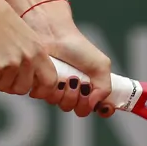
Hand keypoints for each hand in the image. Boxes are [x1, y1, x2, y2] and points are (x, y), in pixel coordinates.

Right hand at [0, 0, 57, 98]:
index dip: (41, 89)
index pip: (50, 81)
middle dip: (10, 84)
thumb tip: (30, 82)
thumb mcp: (26, 38)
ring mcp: (12, 63)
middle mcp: (29, 59)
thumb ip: (32, 58)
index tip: (32, 90)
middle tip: (0, 71)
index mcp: (39, 51)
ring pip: (4, 87)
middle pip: (23, 88)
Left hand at [22, 1, 113, 118]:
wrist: (53, 35)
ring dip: (67, 93)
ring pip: (64, 106)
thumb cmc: (77, 46)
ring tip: (67, 76)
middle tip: (79, 82)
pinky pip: (46, 99)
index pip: (100, 108)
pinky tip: (54, 75)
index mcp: (91, 87)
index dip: (103, 110)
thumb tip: (94, 105)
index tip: (102, 106)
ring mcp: (58, 91)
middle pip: (81, 111)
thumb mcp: (100, 65)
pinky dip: (51, 88)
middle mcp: (76, 92)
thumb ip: (105, 87)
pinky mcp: (41, 88)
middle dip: (81, 99)